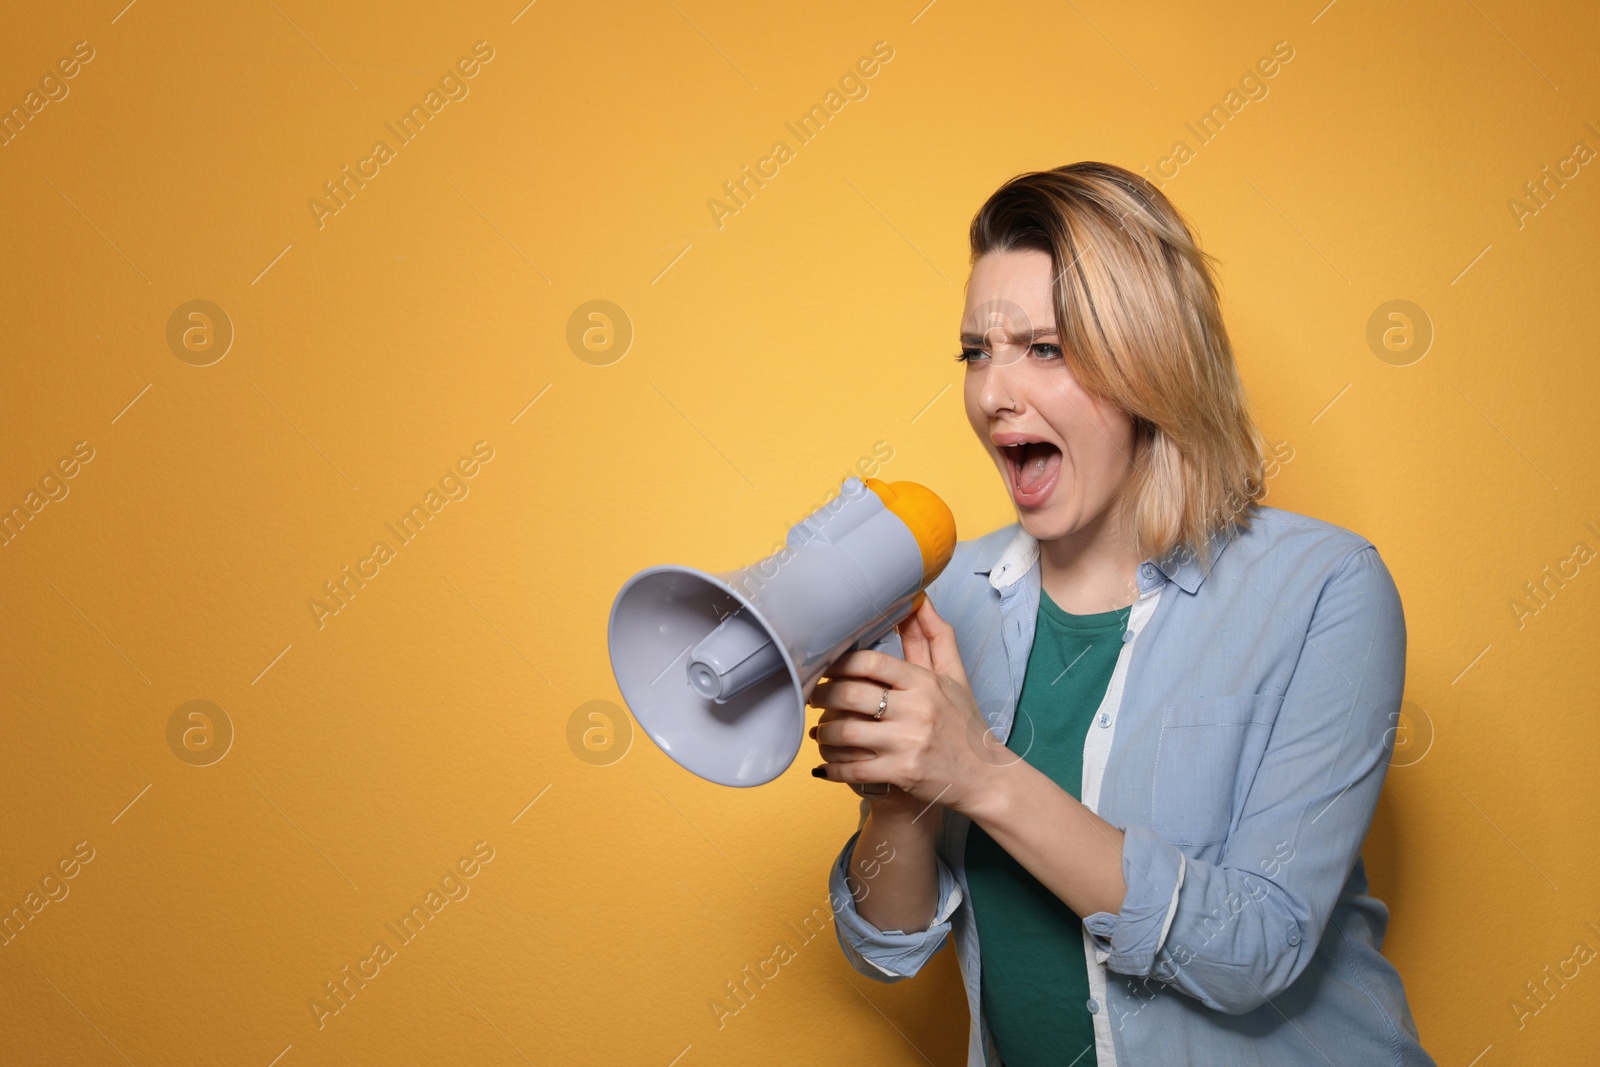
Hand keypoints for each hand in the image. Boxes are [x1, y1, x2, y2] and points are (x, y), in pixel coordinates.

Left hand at [808, 595, 995, 816]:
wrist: (984, 777)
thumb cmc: (964, 723)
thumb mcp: (954, 676)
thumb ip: (934, 637)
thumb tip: (919, 598)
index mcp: (924, 683)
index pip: (871, 663)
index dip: (840, 664)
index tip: (826, 668)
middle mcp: (916, 710)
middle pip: (851, 694)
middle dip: (822, 696)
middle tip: (813, 698)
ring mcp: (908, 743)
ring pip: (846, 732)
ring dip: (824, 732)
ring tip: (819, 730)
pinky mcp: (901, 774)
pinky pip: (853, 769)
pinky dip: (833, 768)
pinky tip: (825, 765)